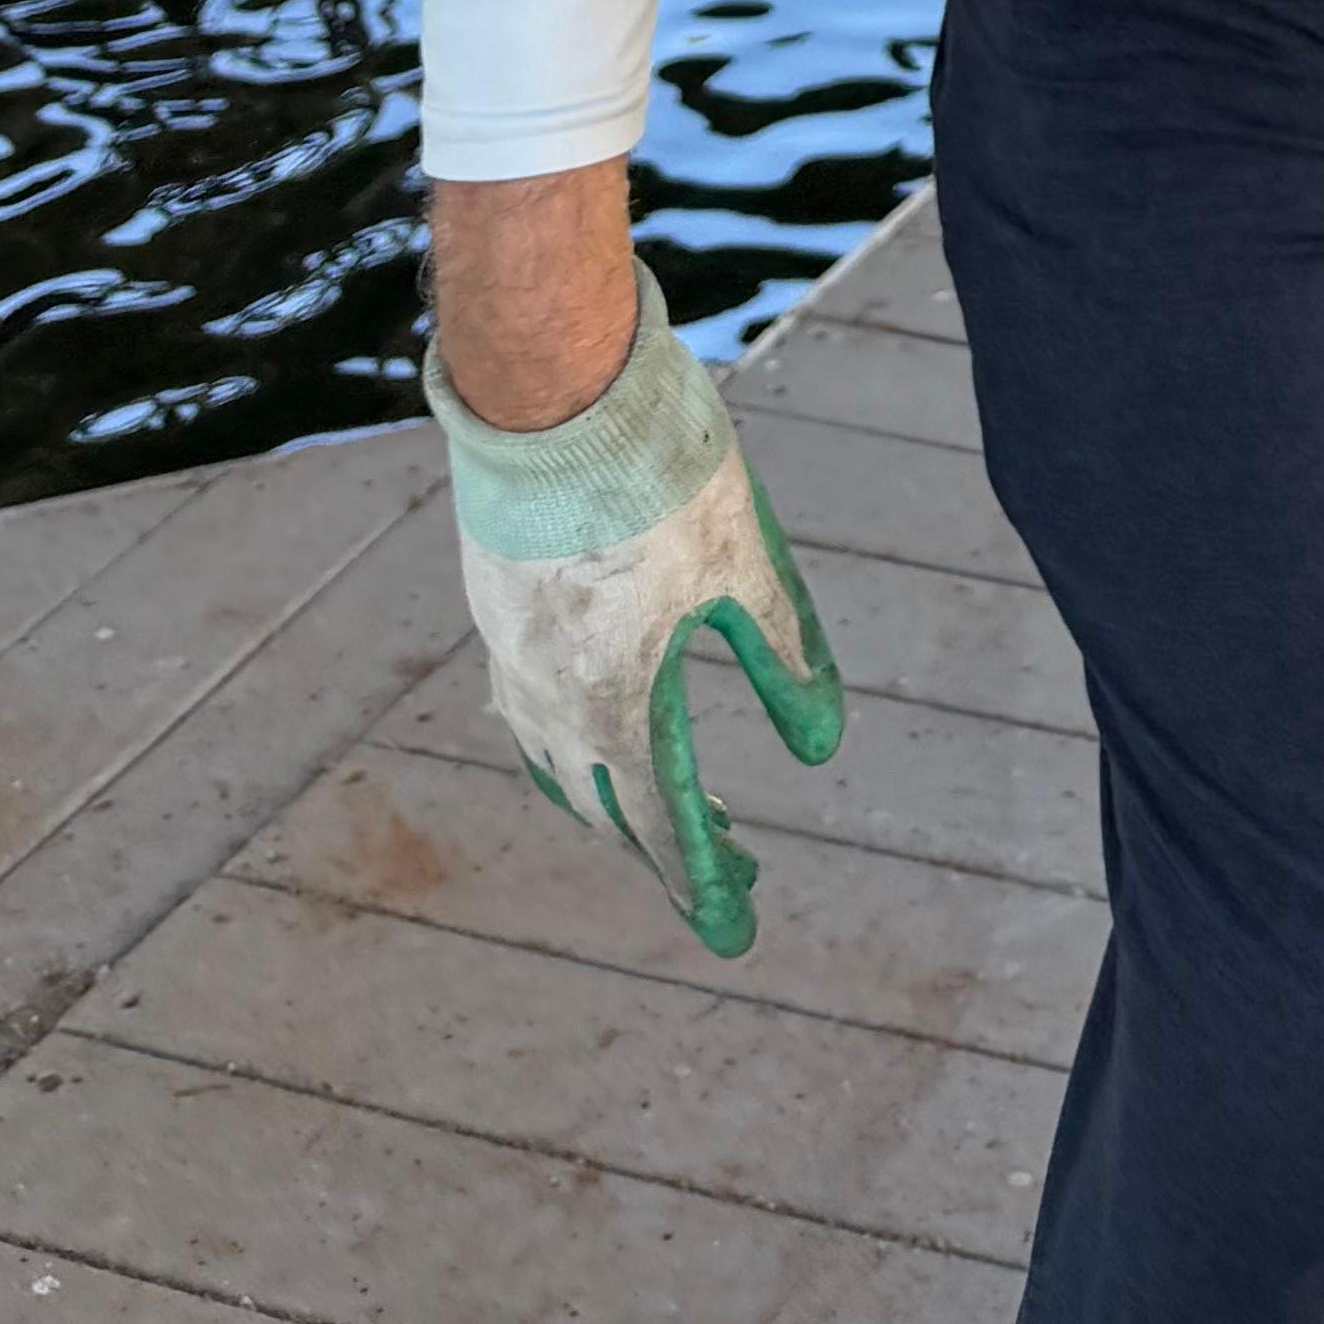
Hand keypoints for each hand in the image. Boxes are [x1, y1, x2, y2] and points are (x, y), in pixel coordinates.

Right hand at [424, 254, 845, 957]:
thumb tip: (824, 747)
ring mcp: (514, 657)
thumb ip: (783, 656)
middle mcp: (550, 699)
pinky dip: (573, 746)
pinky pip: (530, 711)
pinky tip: (600, 729)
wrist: (552, 391)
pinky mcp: (499, 610)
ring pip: (562, 765)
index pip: (664, 824)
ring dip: (620, 800)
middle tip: (739, 866)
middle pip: (612, 807)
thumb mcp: (745, 564)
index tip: (737, 932)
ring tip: (677, 812)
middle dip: (674, 847)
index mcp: (615, 701)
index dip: (704, 881)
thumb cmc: (658, 474)